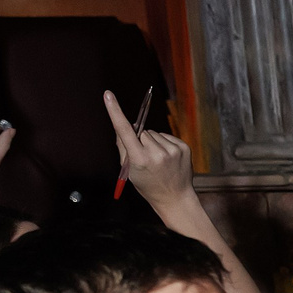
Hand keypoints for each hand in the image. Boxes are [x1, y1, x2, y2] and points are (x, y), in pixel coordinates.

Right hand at [103, 90, 192, 210]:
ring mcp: (172, 151)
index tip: (108, 95)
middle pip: (141, 131)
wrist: (175, 197)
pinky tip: (167, 158)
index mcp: (140, 160)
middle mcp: (157, 154)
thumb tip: (123, 124)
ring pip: (154, 134)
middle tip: (145, 158)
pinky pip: (166, 136)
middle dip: (139, 140)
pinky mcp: (183, 147)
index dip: (115, 111)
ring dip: (152, 142)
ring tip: (157, 160)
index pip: (124, 130)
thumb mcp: (129, 170)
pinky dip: (164, 144)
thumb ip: (123, 146)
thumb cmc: (147, 184)